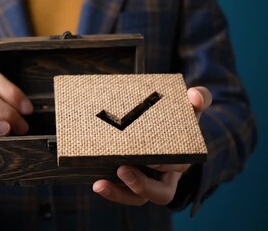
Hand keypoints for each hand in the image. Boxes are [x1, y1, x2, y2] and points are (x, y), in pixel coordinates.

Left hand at [93, 86, 211, 205]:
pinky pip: (120, 193)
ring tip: (100, 185)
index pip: (178, 167)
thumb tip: (196, 97)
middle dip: (141, 185)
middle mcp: (165, 176)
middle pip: (160, 193)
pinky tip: (96, 183)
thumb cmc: (176, 118)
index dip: (166, 164)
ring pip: (137, 198)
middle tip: (122, 169)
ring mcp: (145, 181)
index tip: (150, 157)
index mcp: (181, 158)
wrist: (161, 124)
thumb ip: (200, 98)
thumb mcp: (189, 107)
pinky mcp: (127, 180)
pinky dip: (109, 190)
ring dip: (119, 194)